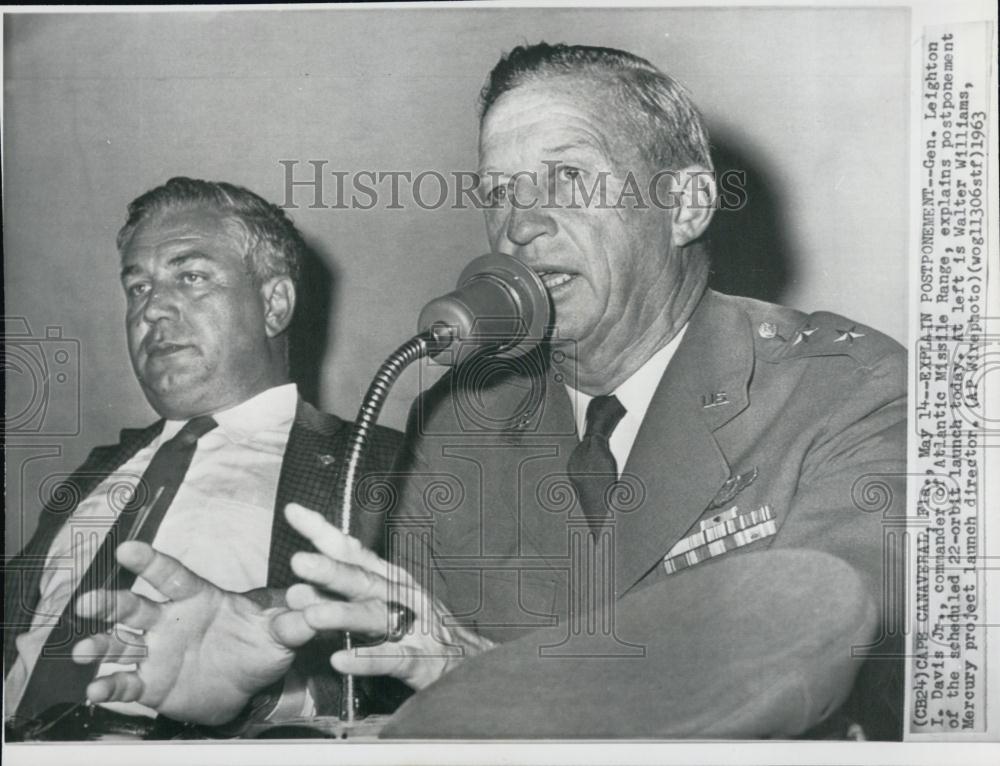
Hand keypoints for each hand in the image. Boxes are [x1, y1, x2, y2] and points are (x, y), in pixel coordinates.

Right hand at [71, 541, 313, 725]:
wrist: (246, 686)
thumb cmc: (259, 647)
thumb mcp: (280, 632)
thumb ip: (293, 618)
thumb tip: (313, 598)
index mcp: (198, 598)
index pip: (172, 575)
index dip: (150, 562)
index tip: (127, 549)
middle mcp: (170, 620)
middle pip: (135, 606)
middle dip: (110, 602)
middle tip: (87, 601)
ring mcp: (156, 652)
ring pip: (121, 642)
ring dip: (100, 645)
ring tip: (84, 650)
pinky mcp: (151, 683)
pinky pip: (126, 682)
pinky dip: (109, 685)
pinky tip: (94, 688)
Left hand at [272, 503, 494, 689]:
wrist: (469, 661)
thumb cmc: (420, 628)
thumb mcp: (385, 601)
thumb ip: (345, 593)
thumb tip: (296, 587)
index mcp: (389, 579)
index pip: (353, 551)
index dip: (324, 532)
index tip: (293, 513)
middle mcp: (401, 596)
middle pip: (363, 580)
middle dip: (331, 570)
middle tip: (298, 562)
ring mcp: (413, 627)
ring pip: (376, 617)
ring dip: (344, 614)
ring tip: (311, 615)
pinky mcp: (420, 661)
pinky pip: (392, 659)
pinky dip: (366, 659)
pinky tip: (340, 659)